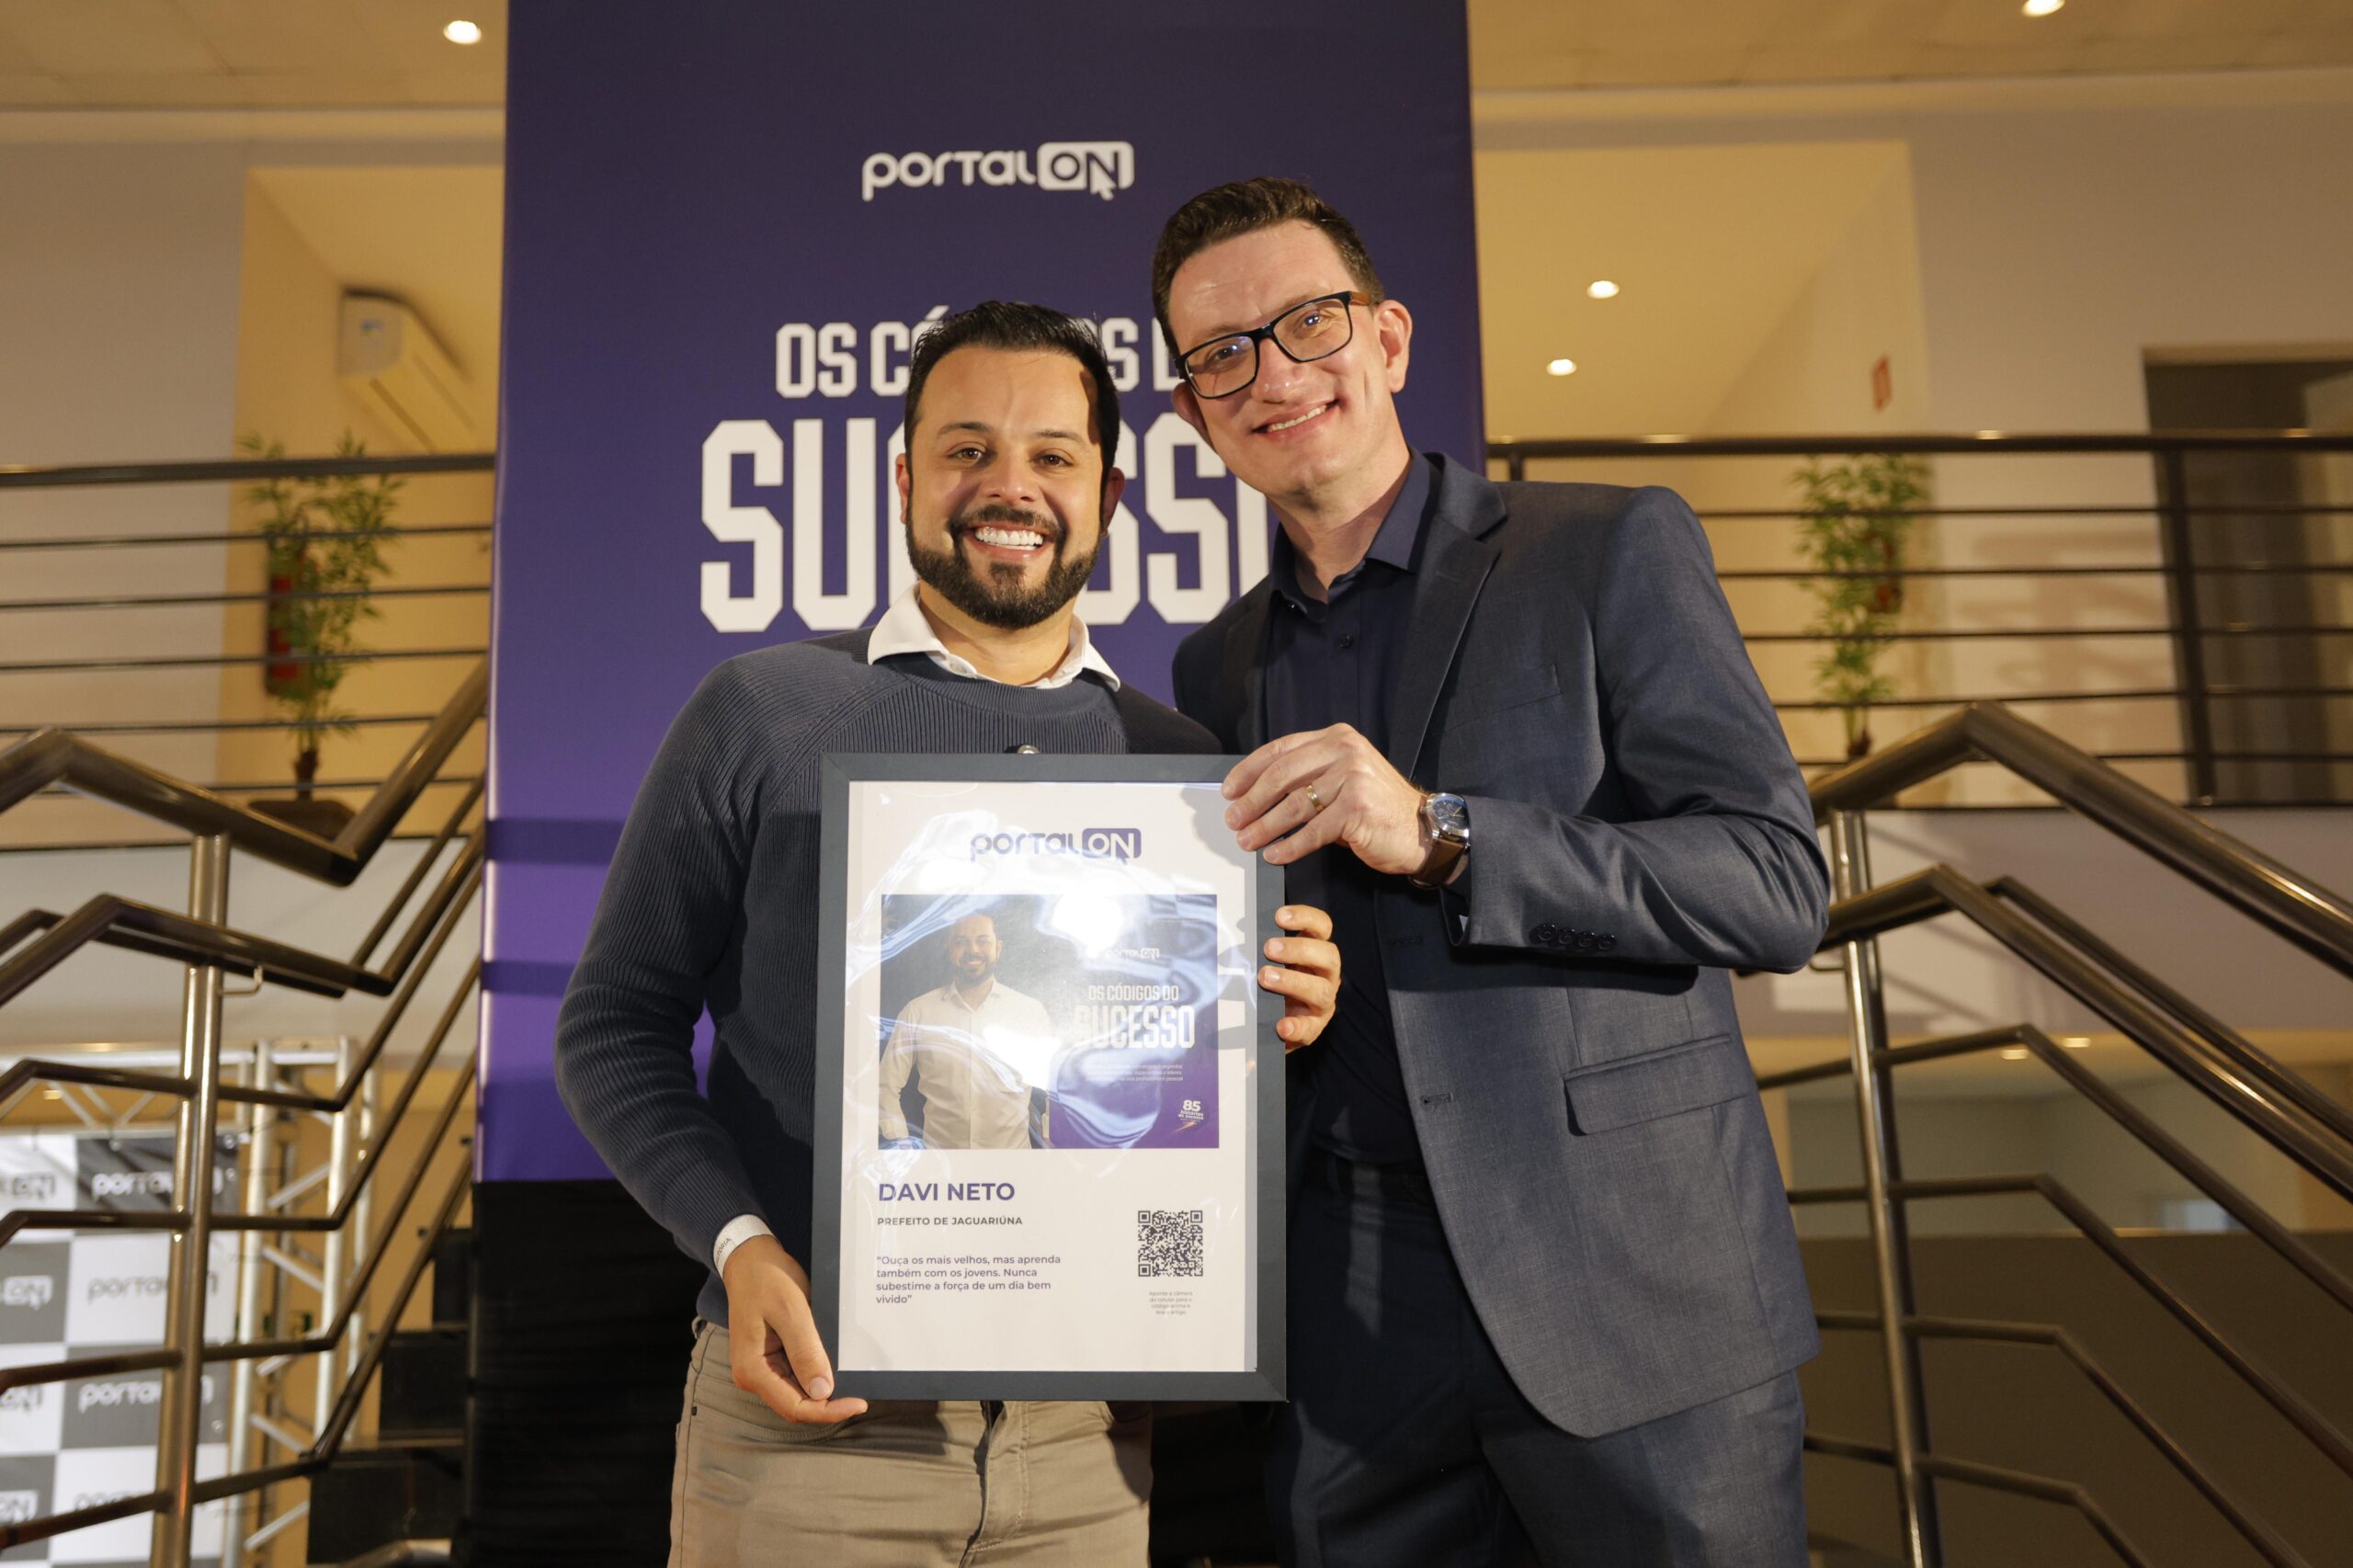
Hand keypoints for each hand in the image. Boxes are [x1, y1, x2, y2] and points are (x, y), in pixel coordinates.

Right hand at [720, 1236, 868, 1424]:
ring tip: (851, 1376)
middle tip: (861, 1392)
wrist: (750, 1259)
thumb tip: (822, 1391)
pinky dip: (817, 1371)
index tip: (859, 1403)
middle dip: (829, 1402)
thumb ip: (805, 1351)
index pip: (794, 1407)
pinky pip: (797, 1374)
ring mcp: (763, 1367)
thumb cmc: (767, 1280)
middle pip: (797, 1404)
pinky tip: (835, 1361)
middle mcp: (754, 1375)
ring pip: (799, 1391)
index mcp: (753, 1370)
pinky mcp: (773, 1357)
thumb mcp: (791, 1311)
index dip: (828, 1411)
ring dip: (823, 1388)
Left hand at [1225, 725, 1426, 875]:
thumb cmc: (1377, 807)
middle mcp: (1344, 752)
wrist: (1421, 829)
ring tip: (1247, 841)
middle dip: (1251, 802)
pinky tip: (1275, 855)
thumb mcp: (1343, 778)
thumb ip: (1309, 777)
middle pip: (1281, 776)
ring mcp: (1353, 778)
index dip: (1249, 771)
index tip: (1229, 791)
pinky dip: (1289, 847)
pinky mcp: (1357, 809)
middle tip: (1233, 821)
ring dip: (1264, 827)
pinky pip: (1312, 831)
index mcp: (1336, 738)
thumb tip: (1256, 796)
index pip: (1280, 750)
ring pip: (1293, 805)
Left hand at [1259, 904, 1339, 1052]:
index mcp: (1317, 951)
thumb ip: (1265, 947)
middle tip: (1269, 949)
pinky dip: (1295, 1027)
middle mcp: (1327, 975)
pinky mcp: (1313, 1028)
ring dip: (1293, 982)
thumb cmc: (1275, 981)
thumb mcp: (1274, 961)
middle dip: (1298, 950)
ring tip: (1265, 978)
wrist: (1278, 1021)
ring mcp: (1323, 1003)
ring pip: (1322, 990)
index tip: (1279, 916)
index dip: (1305, 918)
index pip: (1323, 927)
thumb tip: (1240, 929)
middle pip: (1329, 956)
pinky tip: (1281, 1025)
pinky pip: (1309, 1029)